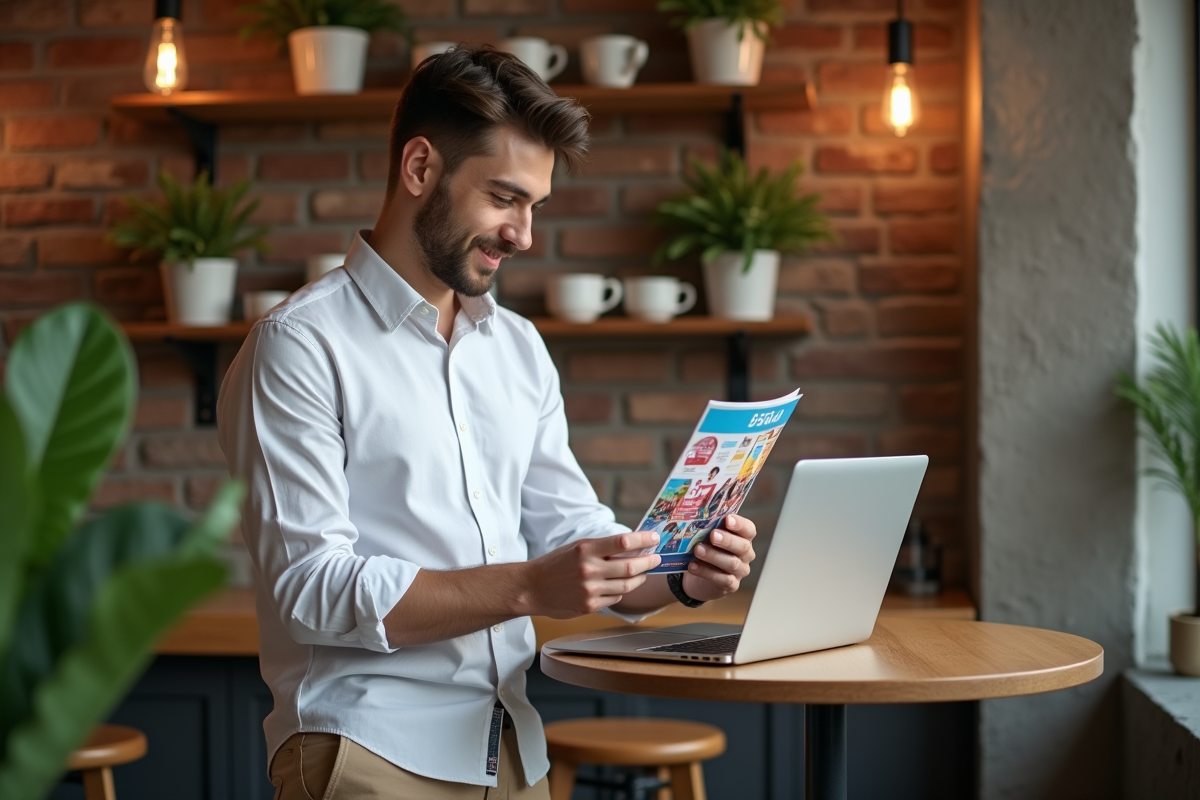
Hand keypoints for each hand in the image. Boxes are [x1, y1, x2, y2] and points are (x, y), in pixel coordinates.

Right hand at [523, 531, 660, 618]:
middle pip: (630, 567)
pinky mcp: (589, 606)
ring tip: (642, 573)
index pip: (622, 542)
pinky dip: (620, 592)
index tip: (655, 538)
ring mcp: (589, 590)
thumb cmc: (555, 564)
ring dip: (638, 579)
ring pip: (626, 586)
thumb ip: (602, 548)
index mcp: (585, 550)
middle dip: (648, 562)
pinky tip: (618, 586)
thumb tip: (632, 546)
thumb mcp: (576, 548)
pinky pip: (615, 599)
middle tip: (656, 558)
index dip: (643, 540)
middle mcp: (589, 570)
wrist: (532, 588)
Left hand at [680, 514, 755, 602]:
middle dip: (727, 540)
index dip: (740, 524)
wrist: (700, 575)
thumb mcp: (708, 536)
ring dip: (713, 556)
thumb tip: (695, 515)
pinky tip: (693, 566)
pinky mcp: (731, 585)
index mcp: (743, 538)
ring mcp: (740, 571)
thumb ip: (708, 527)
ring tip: (698, 550)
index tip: (727, 519)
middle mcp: (746, 554)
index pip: (748, 530)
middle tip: (712, 535)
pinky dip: (706, 572)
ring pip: (732, 563)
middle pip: (742, 546)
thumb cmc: (708, 548)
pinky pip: (722, 579)